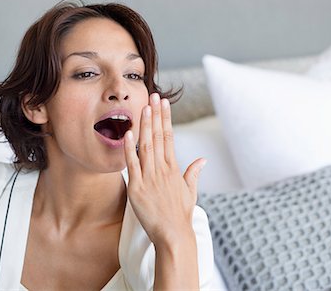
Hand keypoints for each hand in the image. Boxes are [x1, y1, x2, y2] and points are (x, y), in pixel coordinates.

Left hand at [124, 93, 206, 245]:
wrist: (173, 235)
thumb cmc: (181, 214)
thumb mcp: (190, 191)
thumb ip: (194, 173)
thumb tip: (203, 160)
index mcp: (173, 168)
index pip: (169, 137)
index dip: (166, 118)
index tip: (163, 104)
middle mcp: (162, 169)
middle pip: (159, 136)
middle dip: (156, 115)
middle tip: (154, 95)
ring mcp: (149, 177)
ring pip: (146, 146)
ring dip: (145, 125)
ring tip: (143, 107)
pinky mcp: (137, 187)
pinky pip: (132, 164)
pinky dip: (129, 148)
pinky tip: (128, 132)